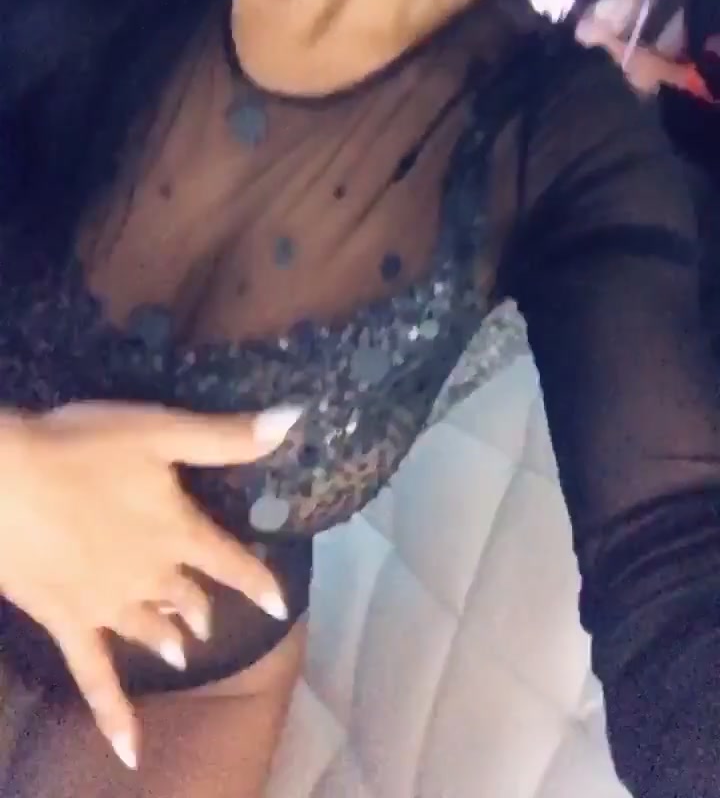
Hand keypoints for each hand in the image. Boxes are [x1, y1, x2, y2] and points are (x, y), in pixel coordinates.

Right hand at [0, 401, 301, 767]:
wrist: (5, 482)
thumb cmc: (83, 448)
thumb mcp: (162, 431)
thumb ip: (227, 437)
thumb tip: (294, 421)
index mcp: (178, 531)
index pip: (229, 560)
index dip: (257, 579)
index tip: (281, 603)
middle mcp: (151, 576)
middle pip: (185, 596)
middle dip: (200, 605)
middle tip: (209, 619)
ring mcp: (109, 606)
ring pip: (148, 630)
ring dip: (167, 638)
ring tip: (180, 653)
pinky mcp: (68, 623)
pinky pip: (95, 678)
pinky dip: (114, 715)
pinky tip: (130, 750)